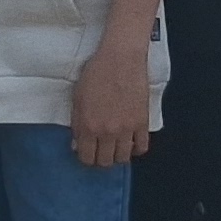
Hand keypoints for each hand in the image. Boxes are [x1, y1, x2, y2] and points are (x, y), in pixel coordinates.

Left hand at [70, 36, 153, 167]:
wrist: (120, 58)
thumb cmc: (96, 73)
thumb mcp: (78, 98)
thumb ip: (77, 124)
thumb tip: (77, 145)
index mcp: (88, 126)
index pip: (86, 158)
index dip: (86, 158)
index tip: (87, 153)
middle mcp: (107, 132)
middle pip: (105, 162)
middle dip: (101, 159)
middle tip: (101, 151)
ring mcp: (127, 129)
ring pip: (123, 158)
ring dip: (118, 156)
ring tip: (115, 148)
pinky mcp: (142, 122)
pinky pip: (141, 147)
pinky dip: (135, 149)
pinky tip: (130, 143)